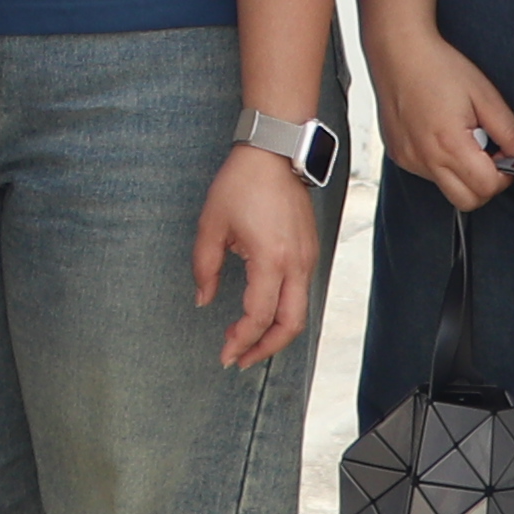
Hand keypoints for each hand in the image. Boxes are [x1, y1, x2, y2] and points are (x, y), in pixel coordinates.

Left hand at [189, 146, 322, 370]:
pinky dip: (284, 313)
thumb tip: (203, 300)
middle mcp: (297, 264)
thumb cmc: (241, 184)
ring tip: (249, 343)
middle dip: (265, 349)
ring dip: (276, 333)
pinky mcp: (310, 251)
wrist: (274, 153)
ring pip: (300, 312)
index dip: (241, 340)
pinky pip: (302, 293)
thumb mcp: (211, 226)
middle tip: (239, 359)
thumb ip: (205, 268)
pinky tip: (264, 315)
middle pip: (290, 325)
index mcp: (271, 259)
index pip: (259, 316)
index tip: (225, 353)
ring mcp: (308, 258)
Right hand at [363, 23, 513, 209]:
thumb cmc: (439, 67)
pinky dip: (441, 163)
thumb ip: (510, 132)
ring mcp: (409, 159)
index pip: (487, 188)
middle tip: (486, 152)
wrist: (398, 51)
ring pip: (446, 189)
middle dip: (484, 184)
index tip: (503, 155)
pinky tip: (439, 134)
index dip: (503, 176)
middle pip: (467, 202)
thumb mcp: (485, 95)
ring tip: (460, 137)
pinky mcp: (398, 155)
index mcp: (450, 145)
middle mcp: (425, 158)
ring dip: (461, 174)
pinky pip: (427, 174)